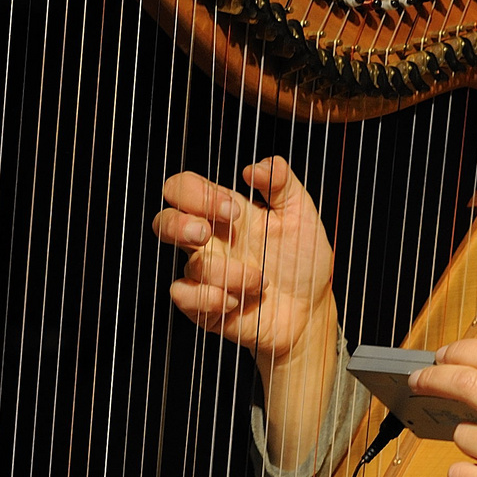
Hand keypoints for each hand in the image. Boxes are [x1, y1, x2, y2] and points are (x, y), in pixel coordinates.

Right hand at [153, 157, 335, 369]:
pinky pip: (183, 297)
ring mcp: (205, 275)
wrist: (312, 308)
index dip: (196, 193)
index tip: (234, 212)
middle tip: (208, 234)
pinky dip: (210, 299)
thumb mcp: (300, 212)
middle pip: (164, 222)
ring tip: (260, 281)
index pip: (186, 189)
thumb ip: (281, 181)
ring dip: (226, 273)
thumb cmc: (304, 258)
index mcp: (227, 213)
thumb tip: (252, 168)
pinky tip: (237, 301)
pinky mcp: (204, 306)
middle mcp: (210, 242)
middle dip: (180, 225)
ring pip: (189, 264)